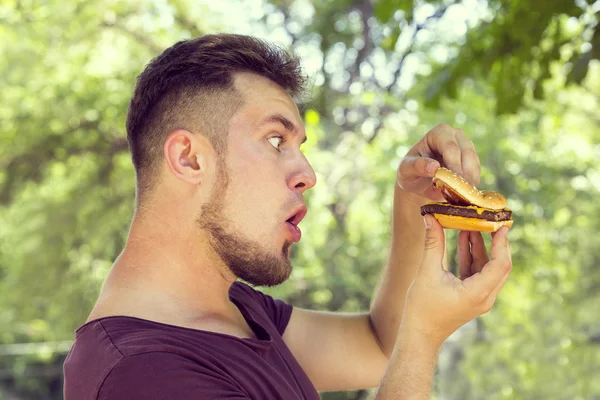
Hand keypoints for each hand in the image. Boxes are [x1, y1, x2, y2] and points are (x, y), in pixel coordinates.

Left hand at [396, 123, 480, 200]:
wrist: (417, 180)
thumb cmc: (410, 172)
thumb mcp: (406, 170)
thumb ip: (418, 166)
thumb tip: (434, 167)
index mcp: (438, 133)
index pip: (450, 147)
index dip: (454, 164)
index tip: (455, 182)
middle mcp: (455, 135)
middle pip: (466, 153)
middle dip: (465, 173)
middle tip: (464, 192)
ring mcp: (465, 145)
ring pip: (474, 162)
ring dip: (471, 179)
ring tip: (464, 195)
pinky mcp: (471, 159)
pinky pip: (476, 171)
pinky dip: (472, 182)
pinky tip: (466, 194)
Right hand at [400, 214, 511, 346]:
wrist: (420, 334)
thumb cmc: (422, 308)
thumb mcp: (427, 272)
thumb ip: (433, 243)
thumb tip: (430, 218)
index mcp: (478, 293)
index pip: (500, 264)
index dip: (501, 244)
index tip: (500, 225)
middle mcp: (485, 297)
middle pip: (499, 266)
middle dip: (494, 243)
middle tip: (490, 222)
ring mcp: (480, 298)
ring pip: (488, 268)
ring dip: (481, 248)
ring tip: (471, 226)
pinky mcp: (473, 297)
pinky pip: (479, 274)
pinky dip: (473, 258)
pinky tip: (464, 241)